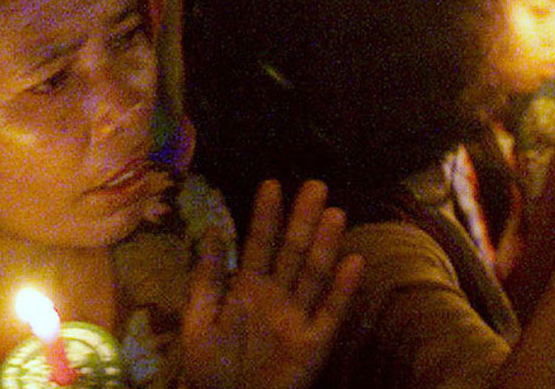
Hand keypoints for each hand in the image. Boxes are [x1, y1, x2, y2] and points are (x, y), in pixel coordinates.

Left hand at [182, 180, 363, 388]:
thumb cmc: (210, 370)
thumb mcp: (199, 322)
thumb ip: (208, 280)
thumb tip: (212, 232)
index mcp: (246, 288)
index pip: (259, 243)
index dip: (265, 216)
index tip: (272, 184)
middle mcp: (276, 296)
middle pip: (292, 251)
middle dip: (303, 220)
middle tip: (316, 185)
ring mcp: (298, 318)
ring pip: (314, 274)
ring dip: (325, 245)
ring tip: (335, 214)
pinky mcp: (315, 343)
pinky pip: (331, 312)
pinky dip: (344, 289)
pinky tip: (354, 261)